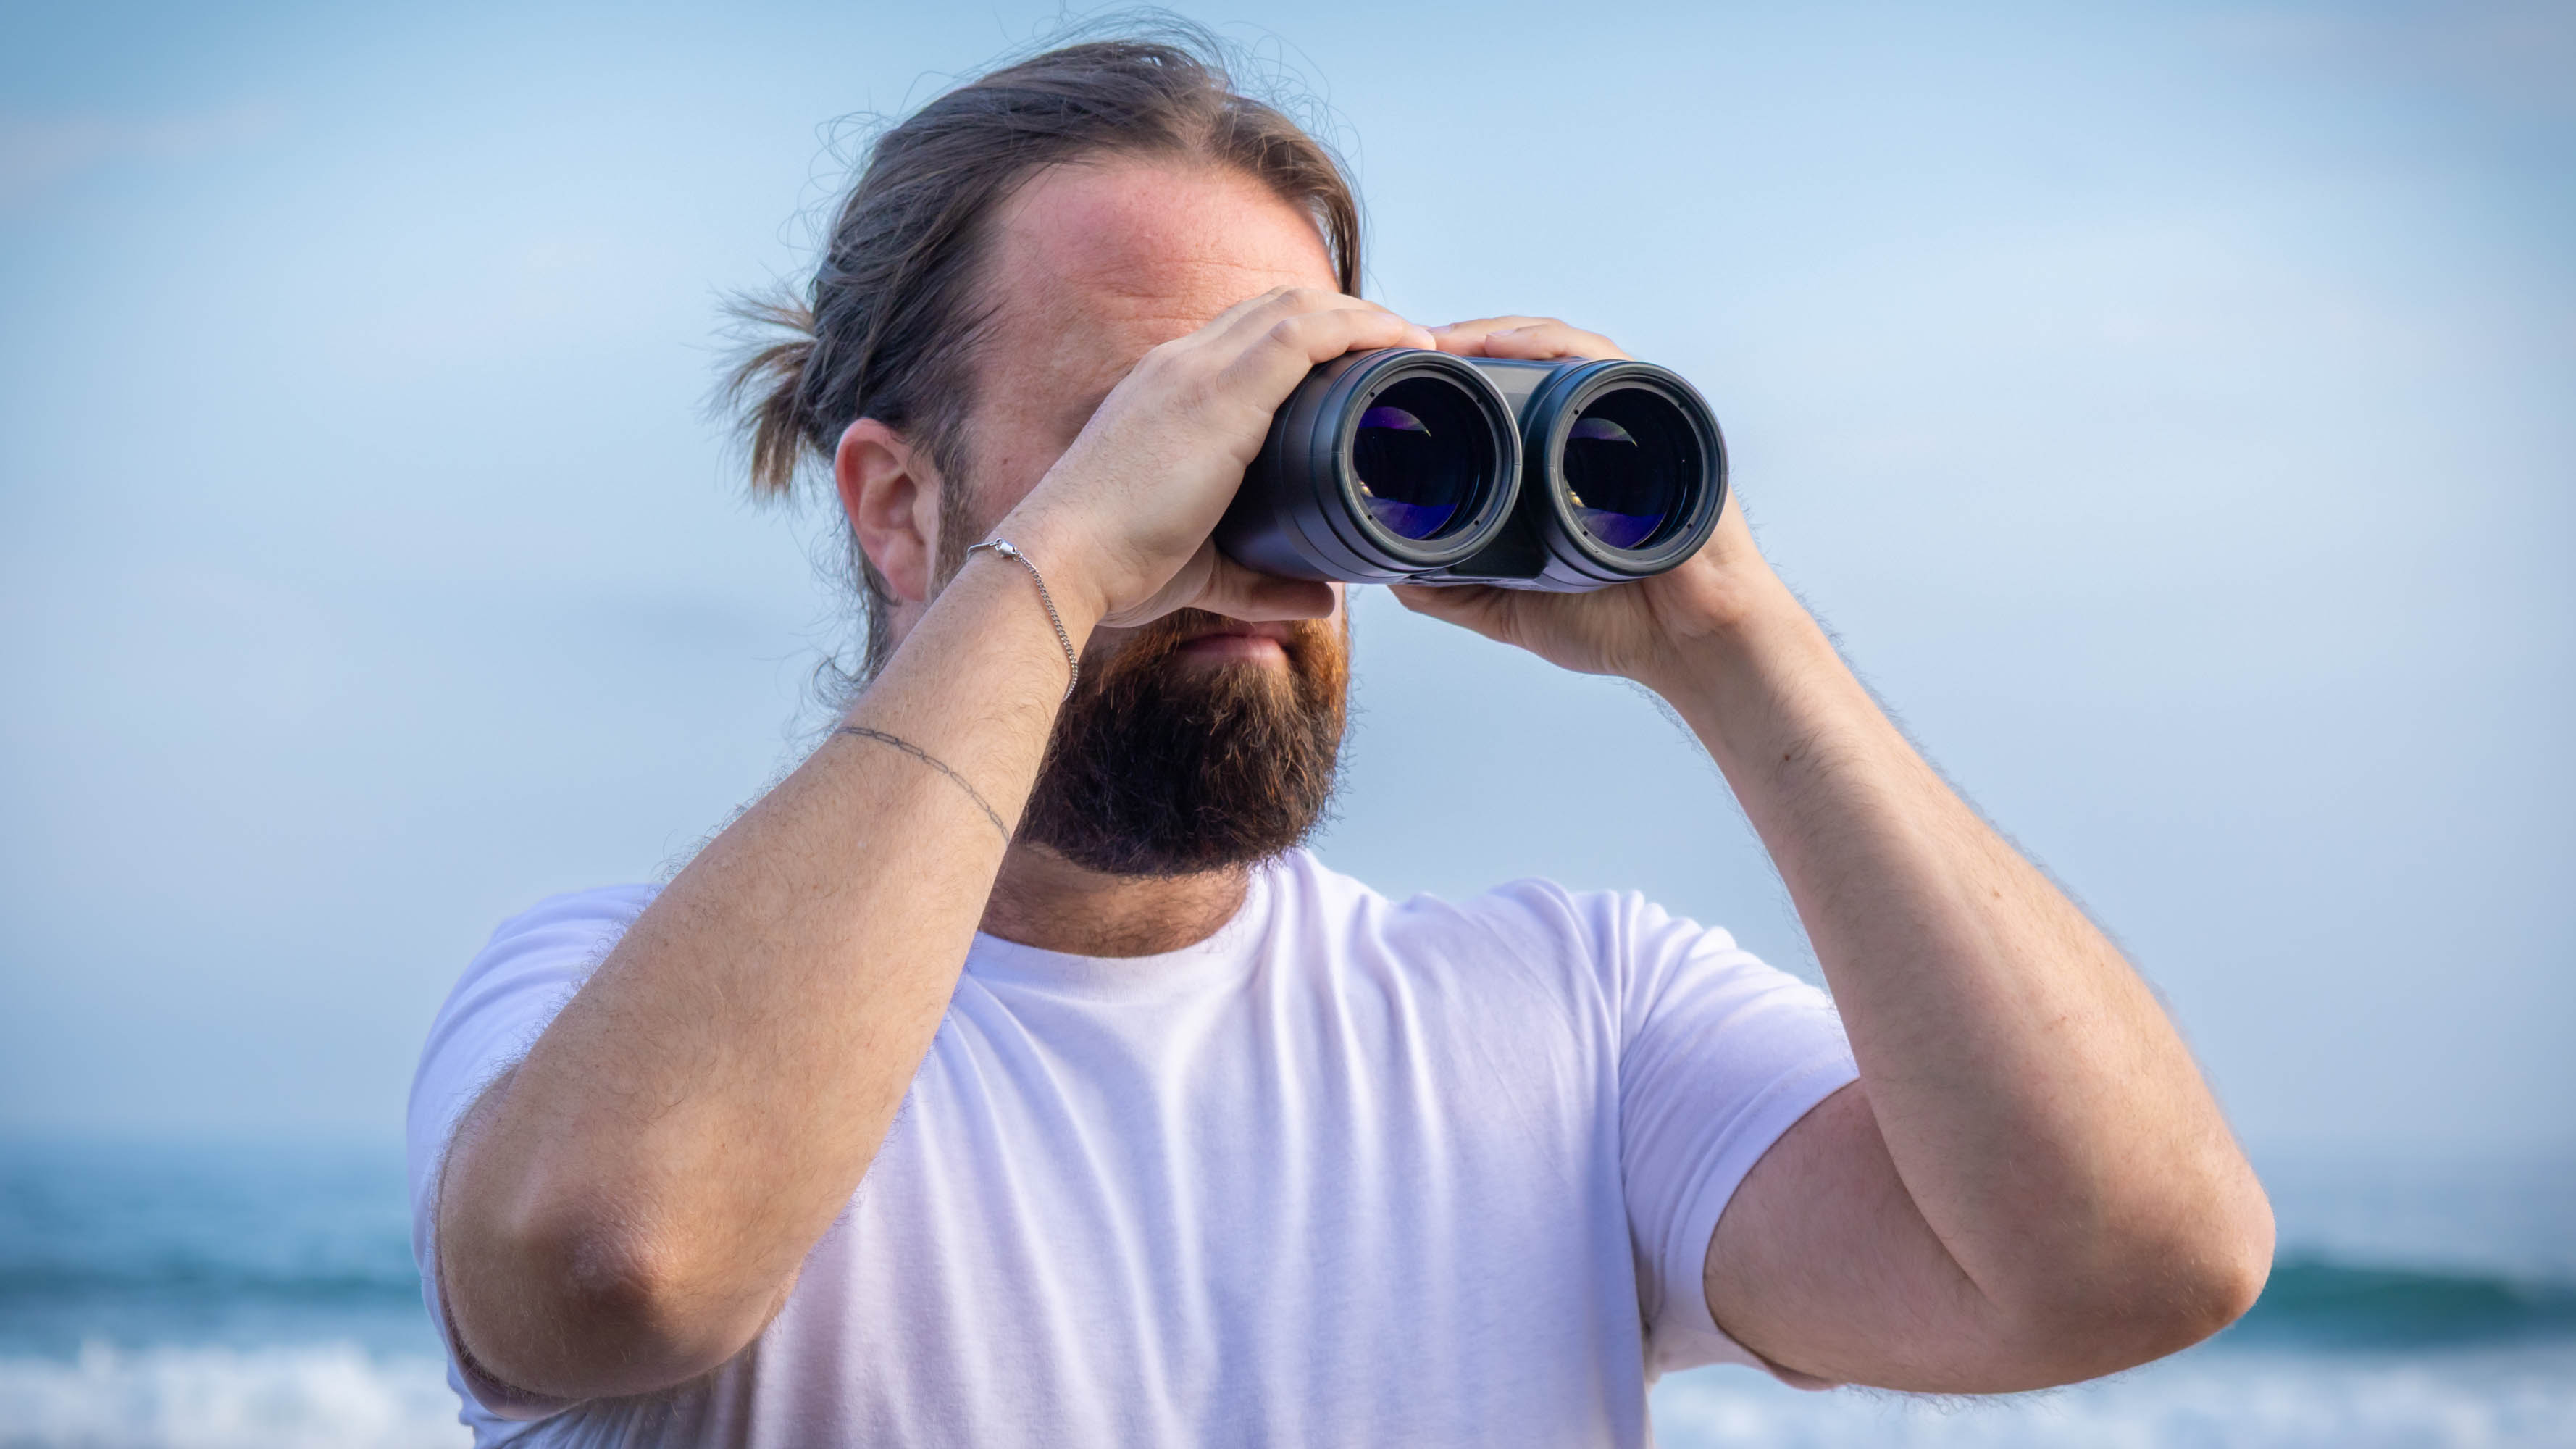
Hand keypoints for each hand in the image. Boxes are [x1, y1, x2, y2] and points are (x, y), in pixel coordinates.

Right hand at [1000, 287, 1436, 629]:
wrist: (1061, 560)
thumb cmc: (1116, 566)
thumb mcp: (1206, 570)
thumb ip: (1264, 582)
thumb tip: (1322, 601)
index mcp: (1168, 391)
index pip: (1246, 335)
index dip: (1307, 335)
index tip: (1356, 362)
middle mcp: (1182, 365)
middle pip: (1277, 307)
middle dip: (1344, 315)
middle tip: (1398, 348)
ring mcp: (1198, 371)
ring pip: (1297, 307)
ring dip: (1362, 314)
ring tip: (1412, 341)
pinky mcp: (1220, 393)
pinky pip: (1306, 334)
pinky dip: (1359, 328)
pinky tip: (1399, 341)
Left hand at [1391, 316, 1789, 688]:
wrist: (1693, 645)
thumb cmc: (1617, 627)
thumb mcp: (1510, 609)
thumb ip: (1453, 591)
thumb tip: (1388, 573)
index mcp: (1556, 466)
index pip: (1498, 403)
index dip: (1448, 385)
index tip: (1394, 384)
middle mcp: (1591, 433)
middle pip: (1522, 363)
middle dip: (1462, 347)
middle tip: (1405, 349)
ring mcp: (1626, 419)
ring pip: (1556, 349)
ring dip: (1495, 334)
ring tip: (1443, 341)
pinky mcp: (1660, 413)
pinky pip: (1603, 359)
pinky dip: (1552, 343)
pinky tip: (1504, 345)